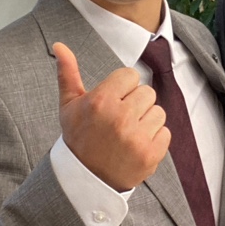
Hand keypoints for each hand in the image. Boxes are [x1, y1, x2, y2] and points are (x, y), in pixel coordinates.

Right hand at [54, 43, 169, 191]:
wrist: (85, 180)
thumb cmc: (79, 138)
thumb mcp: (69, 106)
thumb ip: (68, 73)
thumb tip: (59, 44)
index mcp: (100, 101)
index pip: (130, 75)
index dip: (122, 88)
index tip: (111, 104)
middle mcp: (120, 118)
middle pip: (147, 92)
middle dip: (135, 104)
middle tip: (119, 121)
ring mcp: (137, 137)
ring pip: (158, 111)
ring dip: (146, 121)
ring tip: (127, 134)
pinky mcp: (151, 154)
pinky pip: (165, 133)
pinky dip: (154, 139)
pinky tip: (135, 147)